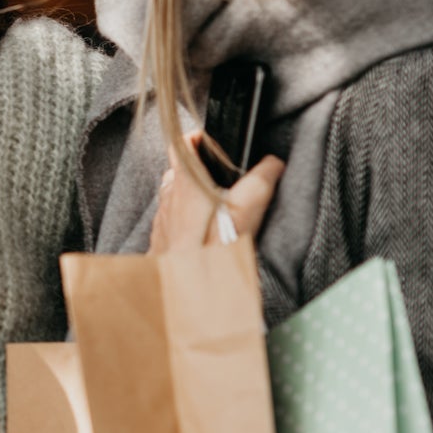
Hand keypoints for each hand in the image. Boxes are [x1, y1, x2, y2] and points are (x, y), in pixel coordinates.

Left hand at [149, 132, 284, 253]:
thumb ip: (260, 182)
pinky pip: (170, 226)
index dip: (194, 139)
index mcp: (184, 184)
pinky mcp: (160, 245)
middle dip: (196, 173)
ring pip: (172, 202)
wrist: (185, 294)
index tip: (208, 142)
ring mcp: (161, 223)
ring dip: (189, 202)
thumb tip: (273, 164)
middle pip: (177, 174)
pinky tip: (201, 240)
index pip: (180, 145)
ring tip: (213, 213)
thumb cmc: (212, 252)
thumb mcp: (245, 212)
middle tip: (218, 182)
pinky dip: (183, 227)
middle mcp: (167, 200)